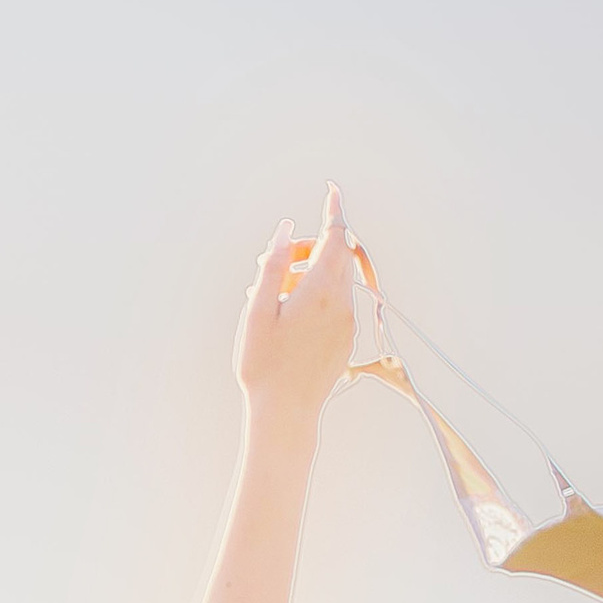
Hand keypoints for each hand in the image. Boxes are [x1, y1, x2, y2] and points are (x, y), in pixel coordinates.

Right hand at [234, 183, 360, 443]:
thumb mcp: (256, 311)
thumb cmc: (263, 365)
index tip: (333, 188)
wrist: (286, 414)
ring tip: (272, 294)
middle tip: (272, 260)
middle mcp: (341, 303)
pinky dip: (315, 294)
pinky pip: (336, 301)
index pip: (336, 236)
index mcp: (319, 291)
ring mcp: (347, 321)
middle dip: (308, 246)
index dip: (334, 209)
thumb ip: (271, 266)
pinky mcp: (346, 338)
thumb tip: (285, 229)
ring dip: (309, 272)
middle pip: (335, 254)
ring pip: (335, 278)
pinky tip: (287, 314)